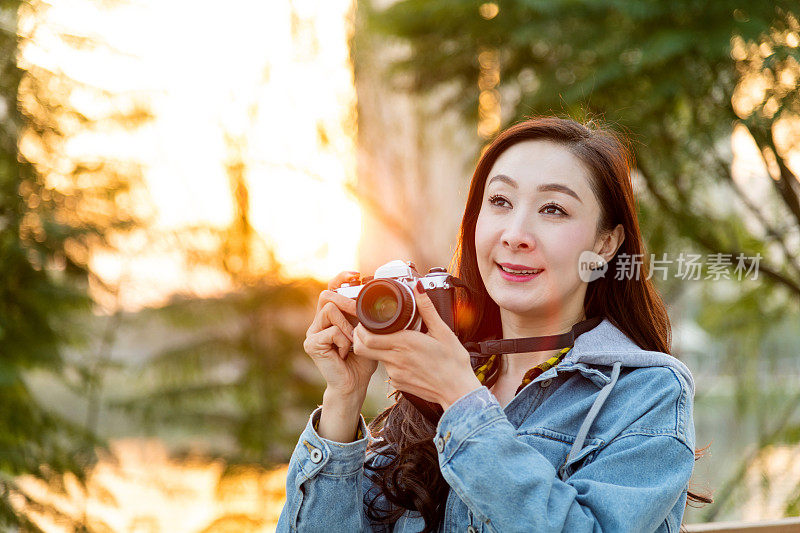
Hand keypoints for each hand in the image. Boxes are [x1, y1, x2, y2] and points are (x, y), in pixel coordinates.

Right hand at [303, 271, 378, 398]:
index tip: (356, 275)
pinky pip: (331, 330)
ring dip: (347, 324)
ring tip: (352, 341)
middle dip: (347, 301)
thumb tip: (372, 294)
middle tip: (360, 313)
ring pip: (329, 310)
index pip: (331, 289)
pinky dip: (343, 340)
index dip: (341, 278)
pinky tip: (345, 352)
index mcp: (331, 317)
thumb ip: (364, 314)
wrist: (353, 384)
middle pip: (327, 295)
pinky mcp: (311, 343)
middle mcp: (318, 322)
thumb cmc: (362, 359)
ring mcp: (312, 332)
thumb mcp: (367, 331)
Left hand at [352, 281, 481, 409]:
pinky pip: (387, 370)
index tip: (366, 321)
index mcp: (404, 343)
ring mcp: (395, 374)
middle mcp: (395, 360)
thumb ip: (427, 308)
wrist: (458, 391)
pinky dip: (391, 361)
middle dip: (360, 337)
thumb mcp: (443, 331)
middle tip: (368, 329)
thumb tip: (418, 288)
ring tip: (395, 342)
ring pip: (376, 358)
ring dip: (379, 348)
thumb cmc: (453, 363)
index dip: (361, 328)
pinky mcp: (398, 384)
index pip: (367, 337)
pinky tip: (405, 358)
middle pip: (362, 348)